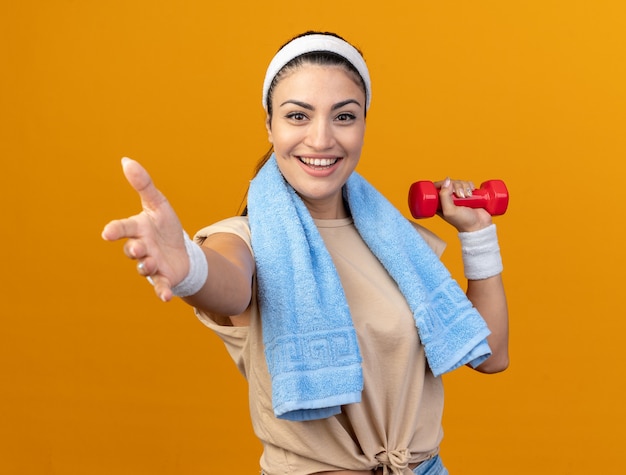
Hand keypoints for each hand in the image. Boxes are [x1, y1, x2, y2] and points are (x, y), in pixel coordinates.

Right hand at [101, 157, 188, 300]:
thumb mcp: (159, 204)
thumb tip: (126, 160)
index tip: (107, 233)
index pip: (123, 228)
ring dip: (146, 266)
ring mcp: (151, 264)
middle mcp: (141, 248)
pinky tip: (166, 297)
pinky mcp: (163, 278)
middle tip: (136, 248)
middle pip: (133, 250)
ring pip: (144, 268)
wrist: (182, 252)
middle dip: (133, 249)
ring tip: (151, 263)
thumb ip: (144, 184)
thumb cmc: (165, 227)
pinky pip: (160, 287)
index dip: (115, 230)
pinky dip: (162, 292)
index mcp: (138, 229)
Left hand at [434, 178, 492, 231]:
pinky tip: (472, 193)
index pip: (437, 187)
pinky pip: (468, 183)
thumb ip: (444, 196)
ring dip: (464, 187)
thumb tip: (446, 181)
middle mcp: (448, 199)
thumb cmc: (463, 221)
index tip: (449, 187)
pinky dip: (470, 186)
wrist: (479, 225)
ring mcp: (459, 196)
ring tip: (467, 197)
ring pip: (459, 182)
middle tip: (461, 196)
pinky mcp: (468, 194)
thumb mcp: (449, 211)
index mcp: (440, 203)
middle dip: (457, 186)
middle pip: (449, 183)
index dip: (442, 184)